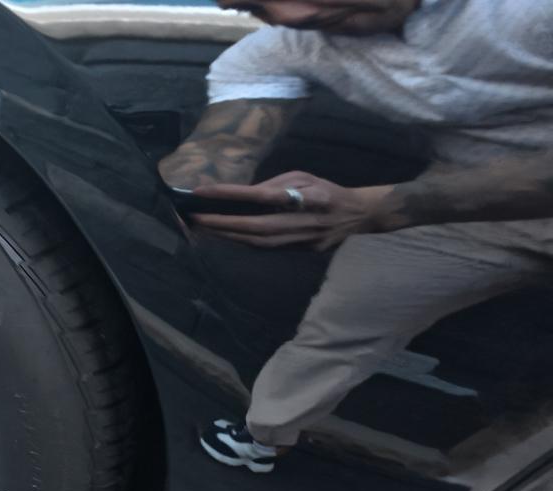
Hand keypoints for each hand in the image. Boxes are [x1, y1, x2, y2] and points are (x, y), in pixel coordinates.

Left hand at [190, 171, 395, 249]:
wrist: (358, 215)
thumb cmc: (326, 189)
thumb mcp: (304, 176)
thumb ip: (274, 184)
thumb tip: (242, 194)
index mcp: (312, 195)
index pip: (264, 196)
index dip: (232, 195)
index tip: (204, 192)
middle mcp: (307, 220)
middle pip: (258, 227)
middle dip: (223, 224)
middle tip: (195, 219)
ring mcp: (305, 240)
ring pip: (260, 242)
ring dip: (230, 237)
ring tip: (205, 229)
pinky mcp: (303, 251)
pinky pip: (267, 248)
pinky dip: (244, 242)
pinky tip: (226, 236)